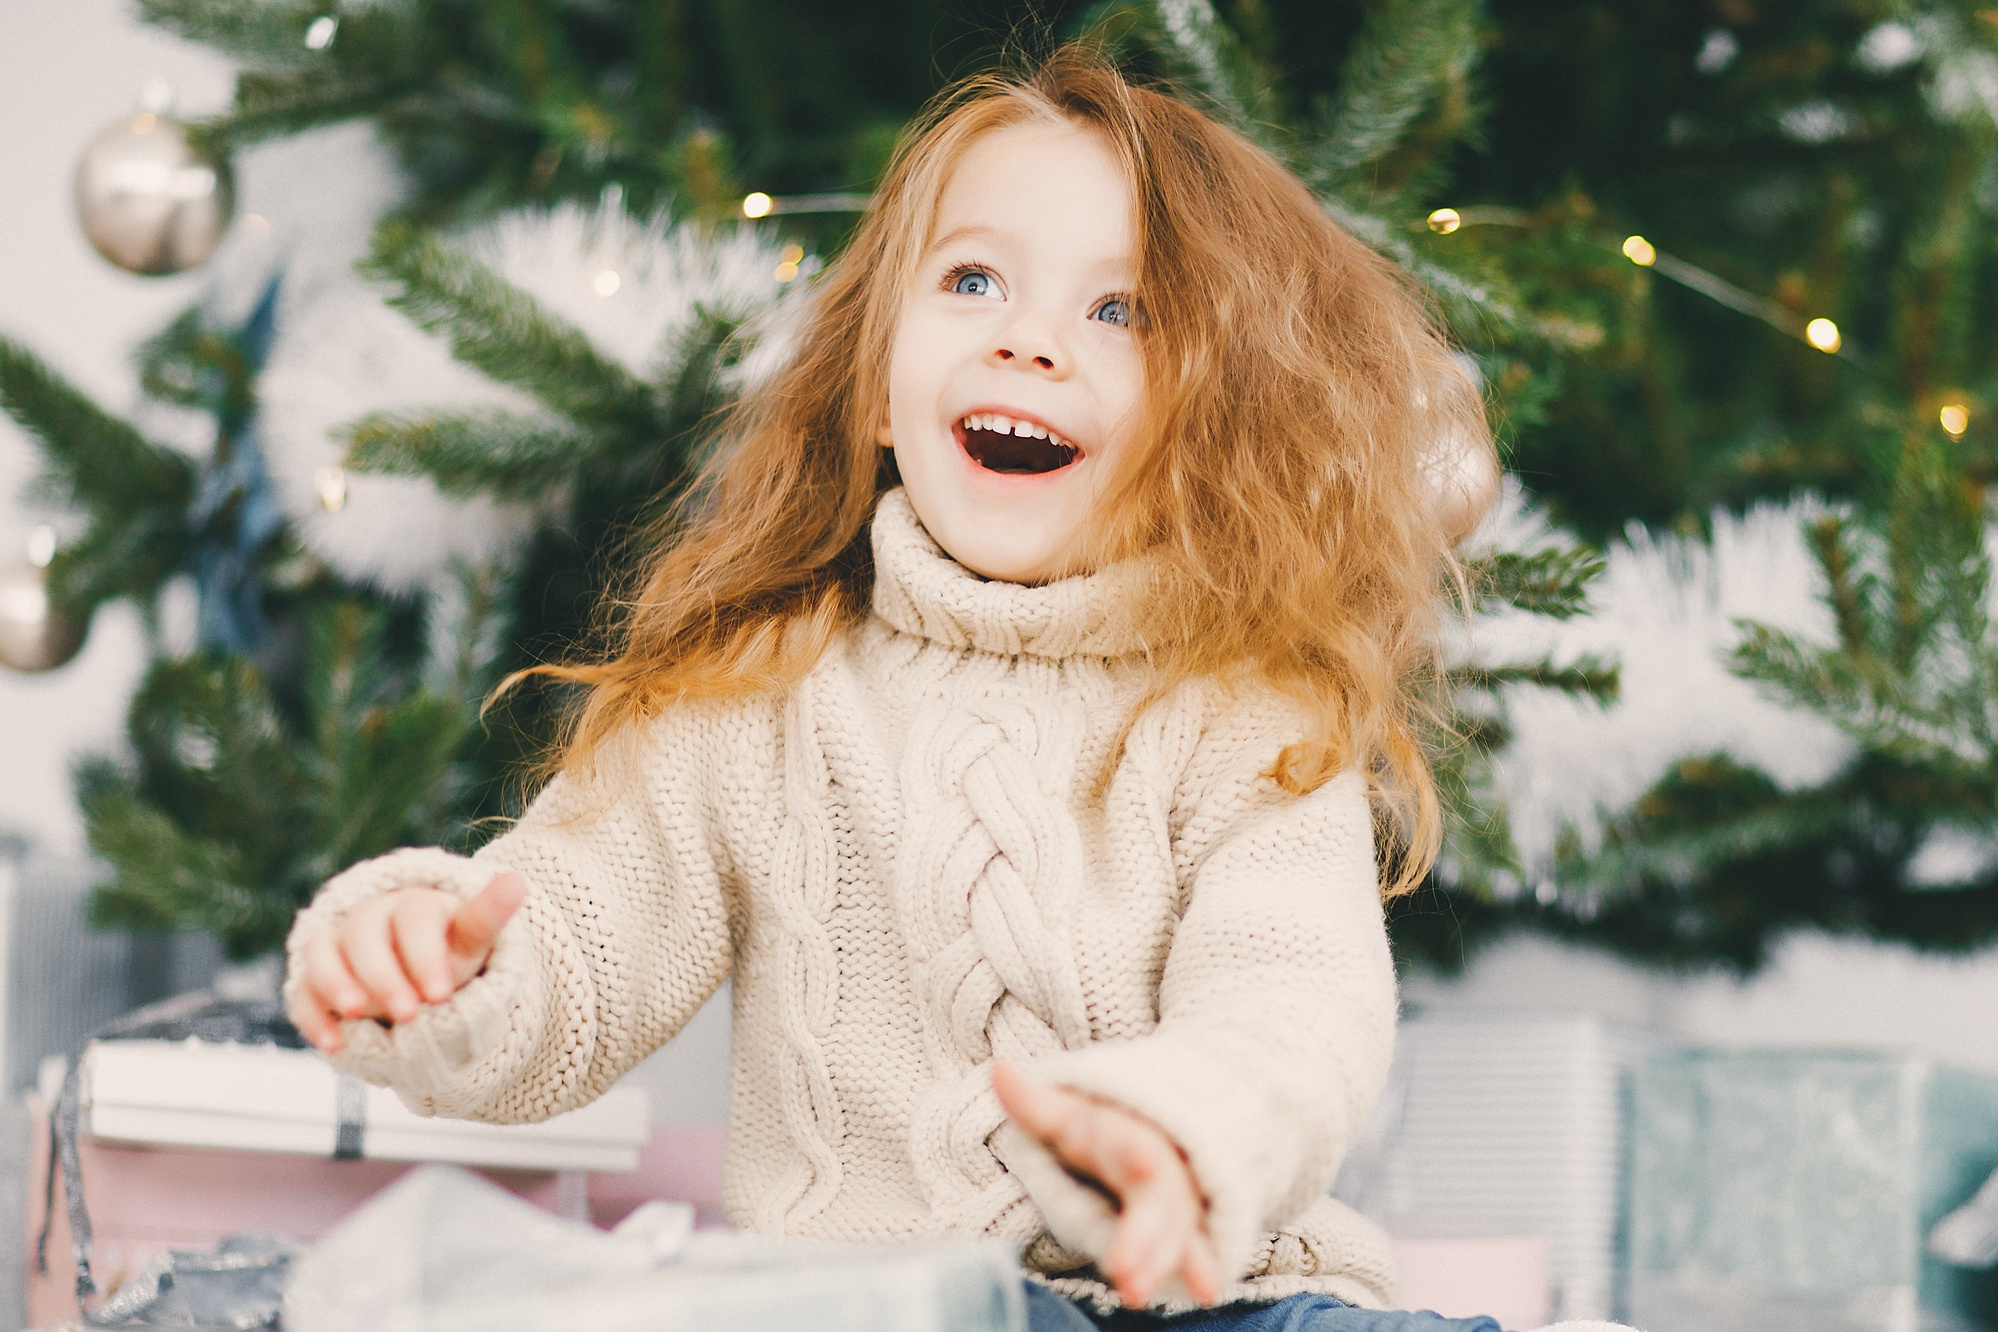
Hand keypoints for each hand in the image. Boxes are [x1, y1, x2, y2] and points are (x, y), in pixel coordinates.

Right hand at [288, 872, 526, 1053]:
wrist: (416, 972)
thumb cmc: (446, 950)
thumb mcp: (470, 938)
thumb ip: (488, 915)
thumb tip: (517, 881)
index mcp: (411, 905)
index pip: (413, 920)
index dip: (425, 956)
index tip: (441, 995)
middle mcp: (367, 919)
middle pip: (365, 935)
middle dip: (384, 976)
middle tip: (409, 1013)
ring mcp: (336, 948)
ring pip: (322, 953)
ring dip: (336, 983)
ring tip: (359, 1014)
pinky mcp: (313, 979)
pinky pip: (302, 991)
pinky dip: (313, 1016)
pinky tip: (334, 1043)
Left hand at [993, 1062, 1220, 1307]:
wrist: (1162, 1122)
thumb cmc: (1101, 1125)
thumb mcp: (1068, 1112)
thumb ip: (1032, 1101)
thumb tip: (998, 1068)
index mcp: (1127, 1137)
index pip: (1135, 1147)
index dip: (1139, 1159)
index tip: (1145, 1167)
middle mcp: (1162, 1169)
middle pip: (1157, 1202)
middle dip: (1142, 1237)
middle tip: (1124, 1272)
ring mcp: (1179, 1200)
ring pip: (1175, 1233)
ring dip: (1160, 1263)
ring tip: (1135, 1295)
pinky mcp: (1186, 1227)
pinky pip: (1196, 1249)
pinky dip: (1202, 1269)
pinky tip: (1206, 1292)